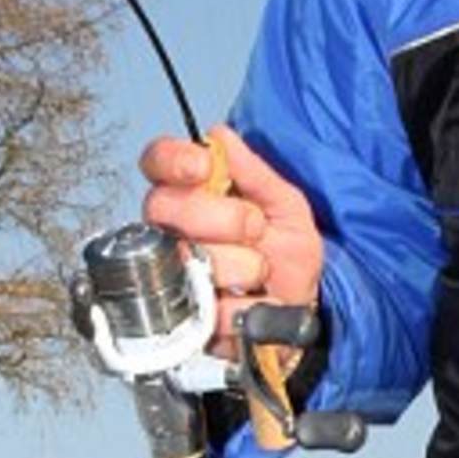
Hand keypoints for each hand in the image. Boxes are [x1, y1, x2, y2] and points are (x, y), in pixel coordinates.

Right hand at [139, 122, 323, 357]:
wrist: (301, 310)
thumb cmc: (287, 255)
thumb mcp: (285, 206)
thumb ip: (255, 173)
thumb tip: (220, 137)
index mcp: (191, 195)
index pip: (157, 162)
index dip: (173, 160)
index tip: (204, 167)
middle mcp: (173, 232)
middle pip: (165, 207)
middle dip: (223, 216)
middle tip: (255, 228)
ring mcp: (173, 275)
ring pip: (191, 258)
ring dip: (243, 266)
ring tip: (260, 272)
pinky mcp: (184, 321)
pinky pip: (210, 309)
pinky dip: (245, 308)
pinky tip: (254, 303)